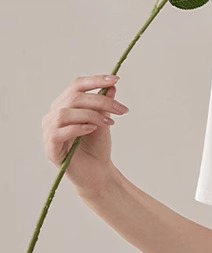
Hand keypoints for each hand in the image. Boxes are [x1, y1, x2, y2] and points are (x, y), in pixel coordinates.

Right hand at [41, 73, 128, 197]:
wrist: (97, 173)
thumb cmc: (97, 147)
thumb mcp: (104, 121)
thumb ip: (105, 105)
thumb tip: (112, 86)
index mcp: (64, 106)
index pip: (76, 86)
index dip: (95, 80)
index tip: (115, 79)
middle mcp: (53, 116)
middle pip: (73, 98)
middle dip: (100, 100)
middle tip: (122, 109)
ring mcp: (49, 132)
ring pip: (65, 113)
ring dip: (91, 115)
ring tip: (109, 123)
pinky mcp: (50, 148)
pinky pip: (59, 132)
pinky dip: (78, 128)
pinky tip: (92, 130)